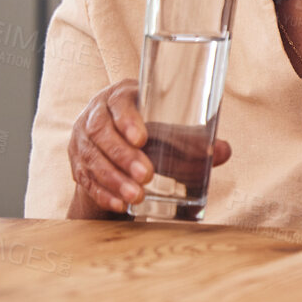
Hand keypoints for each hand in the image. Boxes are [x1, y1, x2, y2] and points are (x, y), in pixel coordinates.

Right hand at [67, 79, 231, 215]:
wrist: (118, 142)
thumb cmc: (150, 128)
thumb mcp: (169, 127)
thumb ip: (193, 140)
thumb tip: (223, 151)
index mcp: (120, 95)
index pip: (118, 102)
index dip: (127, 119)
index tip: (142, 138)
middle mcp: (95, 113)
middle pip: (100, 132)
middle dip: (122, 156)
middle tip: (146, 176)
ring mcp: (81, 139)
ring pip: (91, 158)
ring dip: (113, 179)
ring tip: (136, 196)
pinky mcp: (77, 163)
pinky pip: (84, 179)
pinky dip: (103, 193)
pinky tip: (120, 205)